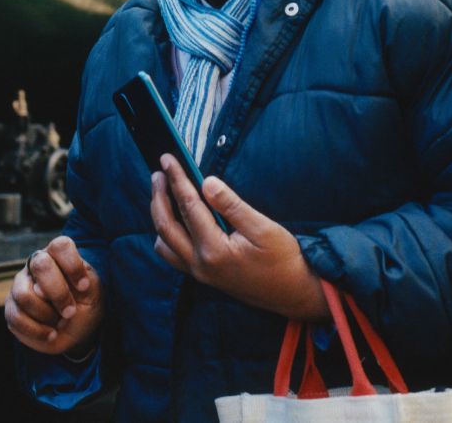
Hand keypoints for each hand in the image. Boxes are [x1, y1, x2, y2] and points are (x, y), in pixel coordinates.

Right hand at [5, 236, 103, 355]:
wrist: (77, 330)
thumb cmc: (85, 304)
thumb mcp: (91, 293)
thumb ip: (74, 284)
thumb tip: (40, 290)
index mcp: (58, 255)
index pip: (60, 246)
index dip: (72, 266)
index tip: (84, 287)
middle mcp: (36, 264)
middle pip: (41, 265)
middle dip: (58, 293)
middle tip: (70, 311)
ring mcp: (20, 285)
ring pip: (25, 295)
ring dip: (46, 314)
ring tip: (59, 322)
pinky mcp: (11, 308)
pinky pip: (16, 318)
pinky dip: (37, 331)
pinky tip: (51, 334)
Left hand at [150, 155, 327, 320]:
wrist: (294, 293)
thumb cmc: (283, 259)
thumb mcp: (263, 228)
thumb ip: (231, 205)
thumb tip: (207, 182)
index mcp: (215, 250)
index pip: (188, 206)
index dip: (177, 179)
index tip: (167, 158)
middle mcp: (201, 264)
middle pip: (166, 226)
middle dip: (159, 195)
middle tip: (158, 171)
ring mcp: (200, 273)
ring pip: (164, 244)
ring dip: (159, 216)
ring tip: (163, 192)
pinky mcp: (204, 276)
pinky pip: (173, 256)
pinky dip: (167, 234)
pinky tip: (176, 219)